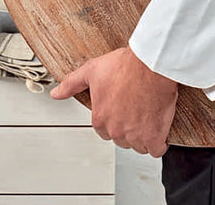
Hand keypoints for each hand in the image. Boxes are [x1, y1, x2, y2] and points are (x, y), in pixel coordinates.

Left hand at [49, 45, 178, 156]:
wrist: (150, 64)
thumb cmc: (124, 65)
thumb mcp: (92, 70)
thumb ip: (72, 84)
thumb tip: (56, 93)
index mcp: (100, 118)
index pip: (103, 129)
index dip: (113, 118)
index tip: (121, 107)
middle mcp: (116, 130)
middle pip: (121, 138)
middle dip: (128, 127)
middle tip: (136, 108)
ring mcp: (135, 136)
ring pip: (138, 145)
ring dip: (143, 135)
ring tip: (148, 116)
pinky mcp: (154, 137)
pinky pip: (156, 150)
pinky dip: (158, 142)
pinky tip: (159, 130)